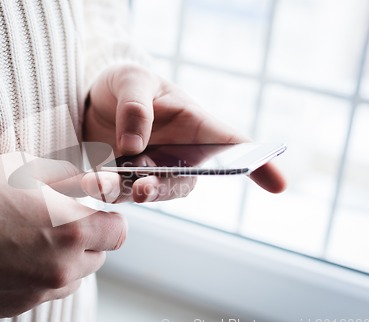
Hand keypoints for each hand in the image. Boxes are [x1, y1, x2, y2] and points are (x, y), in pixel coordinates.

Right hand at [0, 153, 126, 317]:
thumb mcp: (27, 168)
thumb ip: (68, 180)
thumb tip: (91, 184)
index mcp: (72, 229)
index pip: (117, 232)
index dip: (108, 219)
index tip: (96, 213)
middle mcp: (61, 267)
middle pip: (97, 258)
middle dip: (85, 240)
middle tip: (59, 223)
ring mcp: (38, 291)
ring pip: (72, 279)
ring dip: (64, 261)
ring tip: (33, 241)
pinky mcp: (15, 306)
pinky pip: (41, 292)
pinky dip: (37, 277)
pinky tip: (12, 258)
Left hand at [83, 64, 285, 201]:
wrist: (90, 101)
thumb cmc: (123, 84)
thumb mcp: (129, 80)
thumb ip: (135, 107)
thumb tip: (135, 146)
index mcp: (193, 124)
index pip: (231, 143)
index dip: (258, 163)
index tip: (281, 184)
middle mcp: (178, 154)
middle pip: (185, 181)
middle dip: (166, 188)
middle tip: (144, 189)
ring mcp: (151, 171)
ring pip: (151, 193)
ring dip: (129, 192)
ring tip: (101, 181)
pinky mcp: (124, 182)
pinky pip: (119, 195)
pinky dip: (104, 191)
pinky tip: (87, 181)